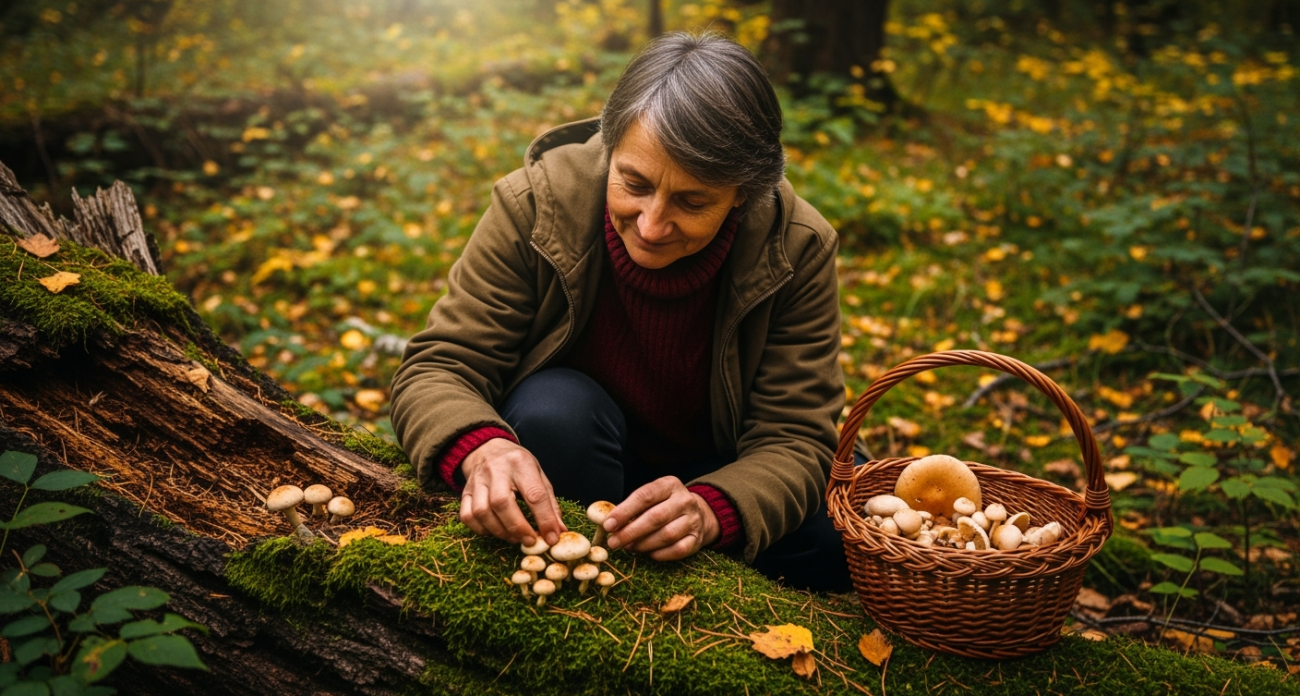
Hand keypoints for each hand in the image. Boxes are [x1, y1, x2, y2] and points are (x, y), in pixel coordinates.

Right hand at [459, 438, 565, 546]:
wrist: (488, 449)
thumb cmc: (517, 465)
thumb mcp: (539, 474)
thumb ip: (549, 503)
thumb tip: (558, 531)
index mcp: (521, 464)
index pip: (535, 494)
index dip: (545, 519)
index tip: (552, 537)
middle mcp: (496, 470)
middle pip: (502, 503)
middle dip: (518, 527)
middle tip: (530, 541)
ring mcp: (477, 481)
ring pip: (482, 511)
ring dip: (500, 531)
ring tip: (514, 538)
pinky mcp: (465, 492)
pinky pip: (468, 516)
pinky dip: (482, 530)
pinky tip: (496, 531)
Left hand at [603, 476, 719, 560]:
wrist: (698, 514)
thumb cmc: (664, 505)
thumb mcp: (651, 498)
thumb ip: (632, 508)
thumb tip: (609, 523)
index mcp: (669, 485)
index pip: (645, 496)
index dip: (625, 511)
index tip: (608, 525)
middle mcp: (684, 500)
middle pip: (656, 517)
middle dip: (631, 532)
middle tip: (613, 542)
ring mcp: (693, 520)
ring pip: (666, 535)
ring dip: (643, 544)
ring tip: (629, 547)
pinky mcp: (697, 539)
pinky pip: (677, 550)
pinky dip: (660, 554)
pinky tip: (648, 553)